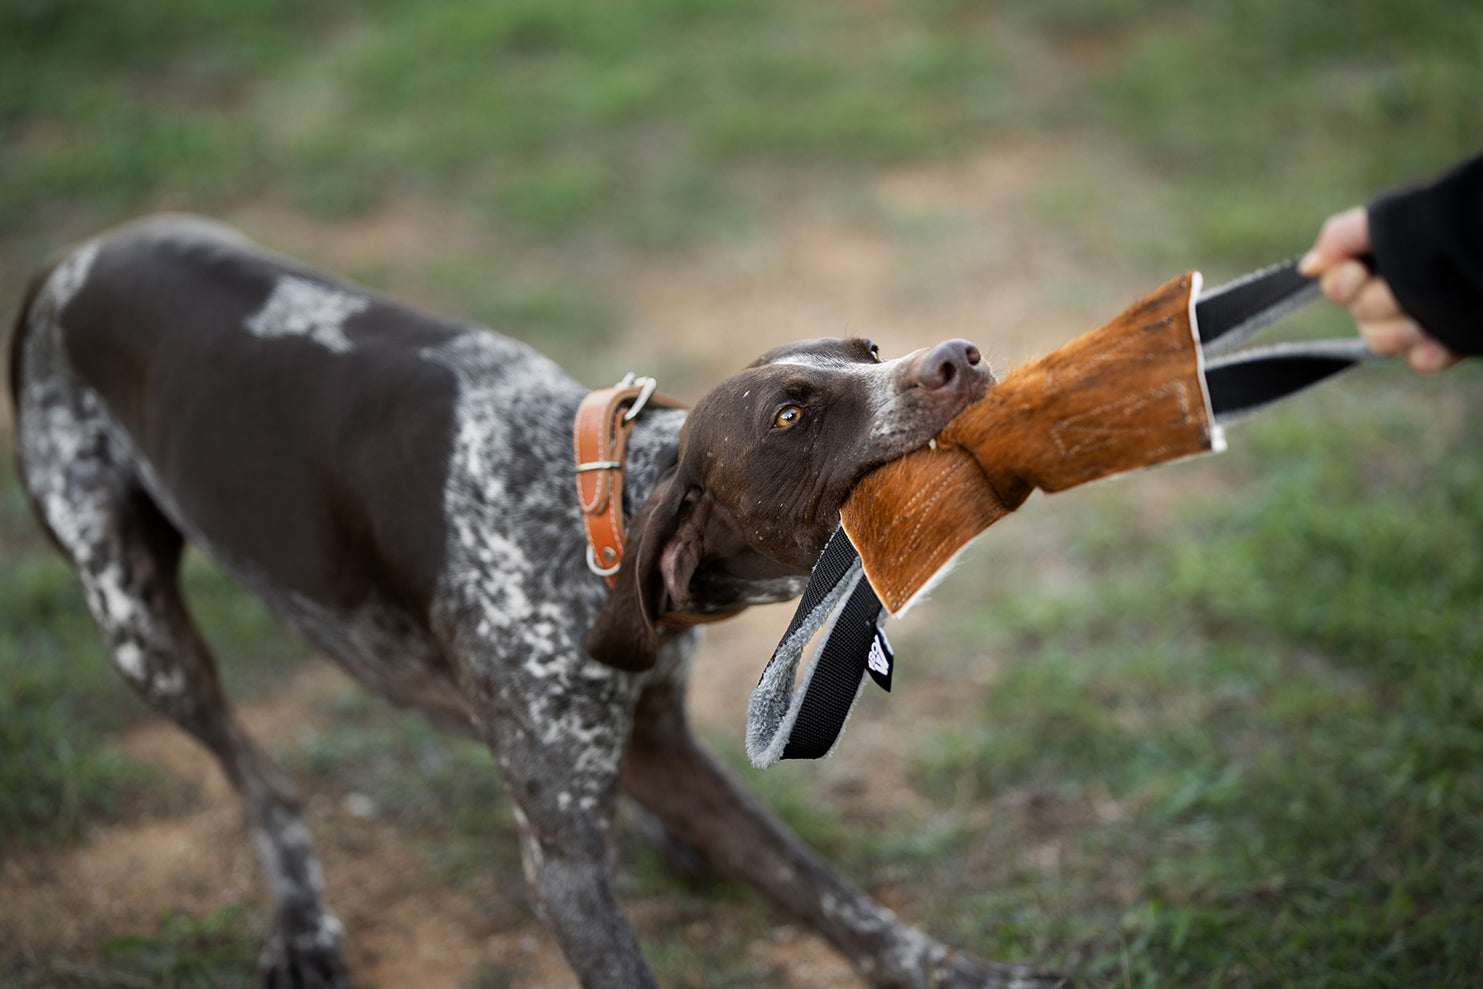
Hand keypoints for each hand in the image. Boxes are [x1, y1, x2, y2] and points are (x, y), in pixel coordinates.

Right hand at [1299, 206, 1459, 373]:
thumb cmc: (1460, 226)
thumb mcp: (1405, 216)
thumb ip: (1348, 234)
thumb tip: (1309, 267)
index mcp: (1382, 261)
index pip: (1337, 284)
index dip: (1339, 283)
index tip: (1355, 275)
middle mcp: (1396, 291)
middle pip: (1360, 313)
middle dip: (1380, 303)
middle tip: (1405, 291)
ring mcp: (1422, 319)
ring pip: (1382, 340)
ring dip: (1400, 330)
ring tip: (1426, 320)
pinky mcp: (1449, 342)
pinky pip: (1421, 362)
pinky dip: (1429, 355)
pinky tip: (1439, 347)